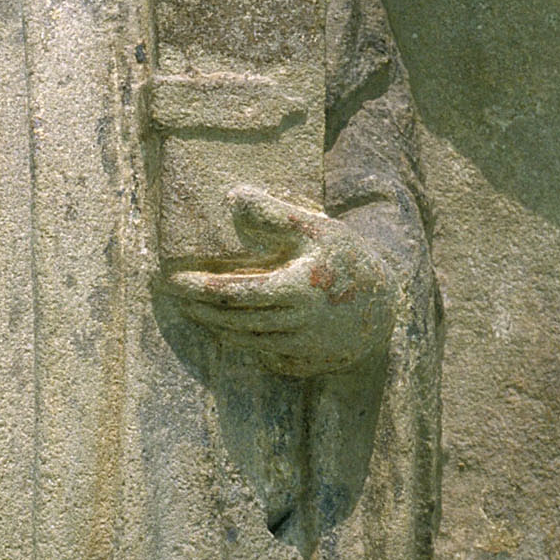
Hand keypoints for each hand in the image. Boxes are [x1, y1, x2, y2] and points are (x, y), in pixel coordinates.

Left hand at [163, 187, 392, 374]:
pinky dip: (243, 344)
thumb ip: (275, 215)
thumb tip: (233, 196)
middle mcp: (298, 324)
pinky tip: (228, 329)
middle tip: (175, 296)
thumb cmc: (347, 259)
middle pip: (234, 321)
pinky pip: (264, 357)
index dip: (199, 288)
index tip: (172, 280)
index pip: (235, 293)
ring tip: (194, 310)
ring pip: (245, 340)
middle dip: (200, 309)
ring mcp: (302, 348)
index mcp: (298, 289)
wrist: (387, 304)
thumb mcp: (317, 228)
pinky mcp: (306, 363)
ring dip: (216, 326)